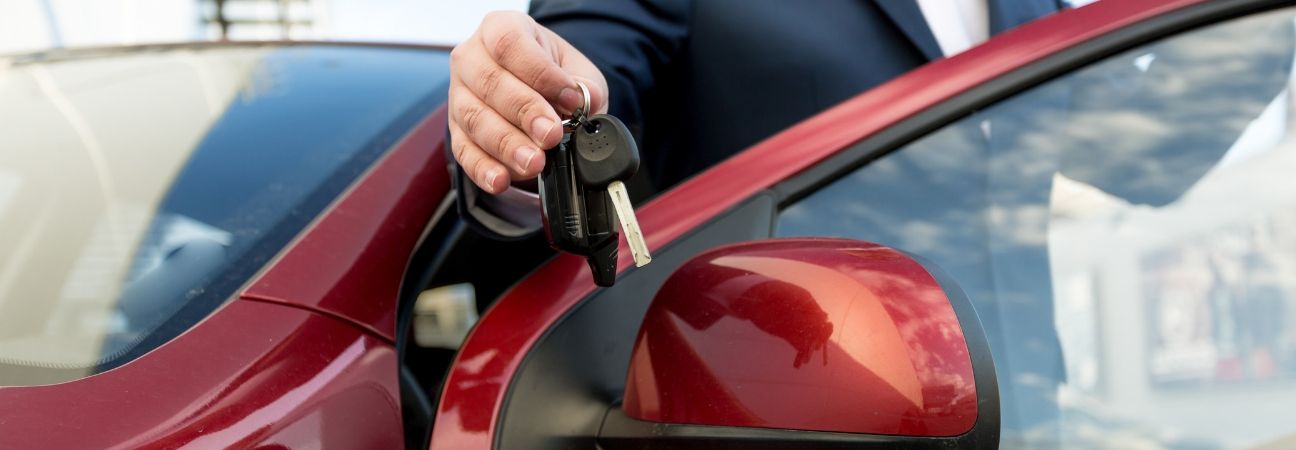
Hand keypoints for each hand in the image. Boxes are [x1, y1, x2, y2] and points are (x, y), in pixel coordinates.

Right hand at [449, 11, 608, 193]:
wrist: (537, 94)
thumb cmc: (553, 76)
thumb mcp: (576, 72)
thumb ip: (584, 85)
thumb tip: (585, 98)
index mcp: (500, 28)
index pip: (510, 44)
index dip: (540, 73)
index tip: (569, 99)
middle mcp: (471, 58)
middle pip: (490, 83)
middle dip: (524, 113)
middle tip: (551, 135)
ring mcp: (458, 95)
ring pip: (475, 119)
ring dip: (506, 144)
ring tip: (534, 162)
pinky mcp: (456, 130)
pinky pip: (464, 150)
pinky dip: (483, 168)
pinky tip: (502, 180)